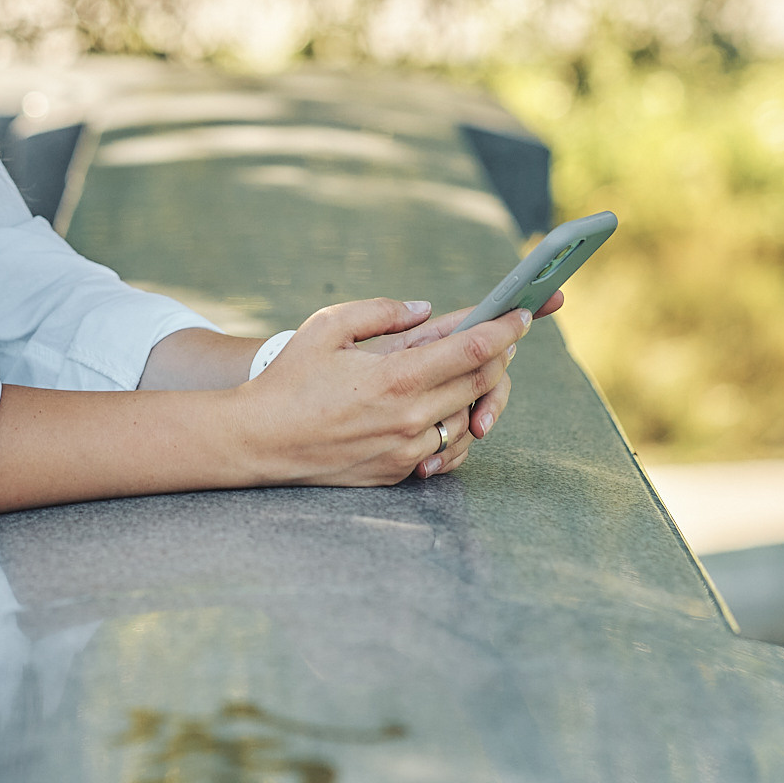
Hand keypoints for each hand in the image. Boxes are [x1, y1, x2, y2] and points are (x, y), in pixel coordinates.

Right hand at [236, 298, 531, 486]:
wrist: (260, 442)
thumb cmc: (290, 379)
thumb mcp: (327, 327)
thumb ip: (379, 311)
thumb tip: (425, 309)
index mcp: (396, 377)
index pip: (472, 349)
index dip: (505, 328)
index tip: (524, 314)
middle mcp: (411, 418)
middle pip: (481, 382)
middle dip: (502, 355)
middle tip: (506, 336)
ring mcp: (408, 451)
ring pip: (470, 417)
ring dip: (480, 391)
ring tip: (476, 370)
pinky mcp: (401, 473)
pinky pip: (449, 449)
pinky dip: (458, 426)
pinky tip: (449, 409)